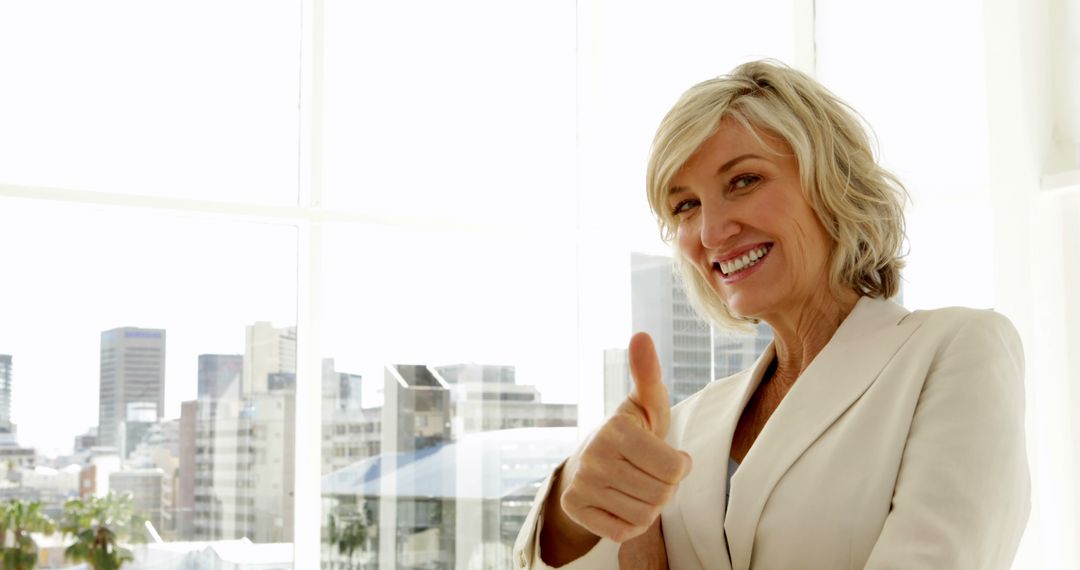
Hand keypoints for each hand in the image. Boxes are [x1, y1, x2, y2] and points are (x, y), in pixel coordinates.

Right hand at [540, 332, 691, 563]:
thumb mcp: (646, 404)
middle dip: (665, 488)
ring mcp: (582, 484)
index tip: (669, 457)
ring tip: (637, 486)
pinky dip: (630, 523)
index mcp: (616, 428)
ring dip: (650, 506)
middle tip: (651, 474)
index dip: (679, 466)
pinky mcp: (575, 509)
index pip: (674, 468)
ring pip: (645, 516)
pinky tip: (622, 503)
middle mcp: (594, 456)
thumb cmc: (630, 433)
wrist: (589, 461)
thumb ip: (648, 374)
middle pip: (662, 494)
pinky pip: (623, 531)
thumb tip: (641, 335)